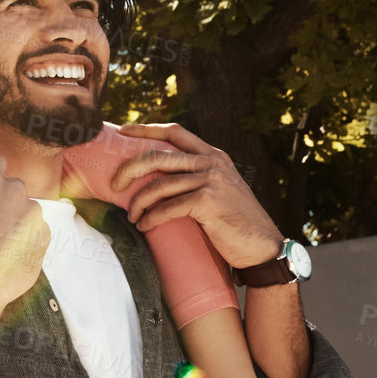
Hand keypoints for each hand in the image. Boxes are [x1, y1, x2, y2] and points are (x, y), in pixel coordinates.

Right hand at [0, 153, 49, 315]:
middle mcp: (16, 192)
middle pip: (11, 186)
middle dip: (3, 197)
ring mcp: (33, 215)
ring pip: (26, 209)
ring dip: (18, 218)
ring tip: (0, 238)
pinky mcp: (44, 237)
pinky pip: (38, 232)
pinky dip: (28, 238)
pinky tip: (12, 252)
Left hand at [112, 122, 284, 268]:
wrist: (262, 247)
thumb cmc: (235, 221)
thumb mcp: (219, 188)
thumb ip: (196, 175)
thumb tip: (156, 175)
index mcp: (213, 155)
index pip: (174, 132)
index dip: (146, 130)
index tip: (122, 131)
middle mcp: (212, 163)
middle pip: (158, 156)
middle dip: (129, 169)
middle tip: (114, 185)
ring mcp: (211, 180)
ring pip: (159, 185)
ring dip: (139, 203)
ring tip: (132, 216)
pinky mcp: (208, 201)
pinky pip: (168, 207)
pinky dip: (151, 218)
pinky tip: (144, 226)